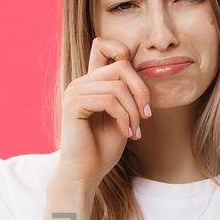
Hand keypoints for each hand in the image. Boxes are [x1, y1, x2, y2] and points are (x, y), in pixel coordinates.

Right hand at [55, 37, 154, 186]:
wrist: (85, 173)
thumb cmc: (103, 147)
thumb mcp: (123, 114)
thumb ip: (127, 90)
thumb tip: (142, 66)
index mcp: (91, 82)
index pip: (105, 45)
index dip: (126, 55)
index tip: (142, 94)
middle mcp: (81, 82)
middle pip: (121, 65)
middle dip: (141, 90)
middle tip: (146, 116)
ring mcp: (75, 91)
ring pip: (118, 86)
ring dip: (134, 110)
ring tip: (135, 130)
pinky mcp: (73, 105)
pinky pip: (109, 100)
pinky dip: (124, 117)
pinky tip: (126, 133)